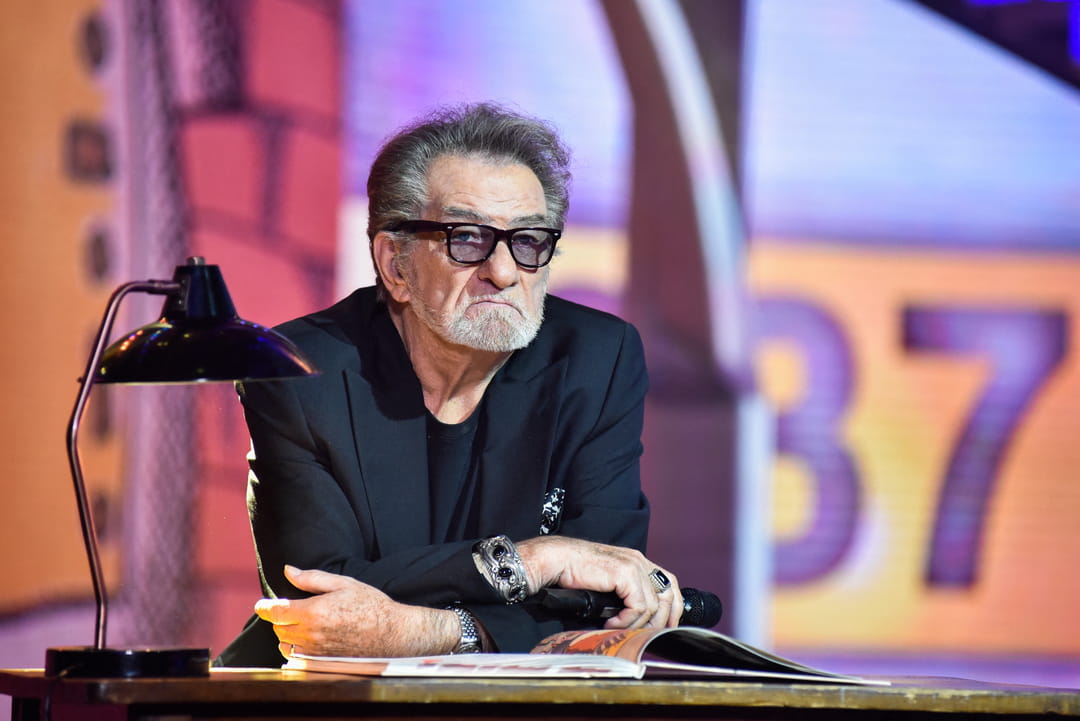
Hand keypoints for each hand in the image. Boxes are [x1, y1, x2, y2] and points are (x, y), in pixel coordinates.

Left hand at [254, 565, 457, 657]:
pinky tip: (307, 638)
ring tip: (300, 623)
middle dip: (279, 617)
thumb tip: (289, 570)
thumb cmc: (371, 605)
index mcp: (314, 612)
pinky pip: (296, 656)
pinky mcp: (321, 662)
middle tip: (290, 608)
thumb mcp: (343, 583)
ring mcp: (315, 651)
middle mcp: (311, 634)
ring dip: (286, 633)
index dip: (264, 606)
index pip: (276, 611)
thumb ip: (312, 579)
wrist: (391, 633)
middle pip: (278, 628)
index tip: (261, 604)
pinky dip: (294, 647)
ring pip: (285, 644)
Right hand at [516, 537, 681, 629]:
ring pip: (653, 606)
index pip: (669, 584)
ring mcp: (633, 566)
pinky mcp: (624, 574)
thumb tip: (640, 620)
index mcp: (638, 561)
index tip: (666, 627)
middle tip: (640, 635)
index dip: (672, 609)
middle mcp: (639, 561)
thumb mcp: (609, 584)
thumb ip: (626, 594)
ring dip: (635, 624)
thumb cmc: (576, 574)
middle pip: (667, 596)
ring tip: (615, 628)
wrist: (556, 561)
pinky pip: (638, 606)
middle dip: (659, 622)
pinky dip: (626, 620)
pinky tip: (610, 622)